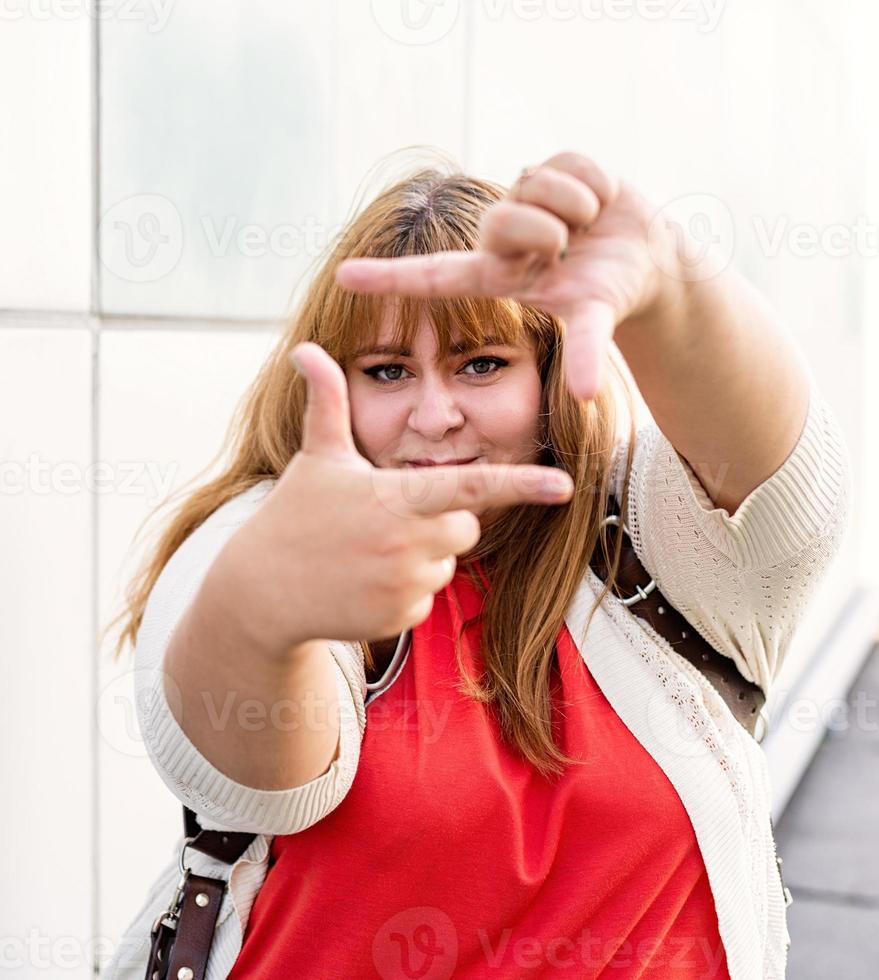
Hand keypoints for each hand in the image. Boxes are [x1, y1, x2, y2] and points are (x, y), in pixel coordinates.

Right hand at [219, 342, 574, 649]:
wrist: (261, 591)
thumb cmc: (294, 513)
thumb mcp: (316, 456)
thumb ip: (327, 401)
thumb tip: (305, 347)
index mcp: (397, 496)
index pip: (471, 487)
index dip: (522, 484)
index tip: (566, 486)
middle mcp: (408, 543)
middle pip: (465, 526)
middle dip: (440, 519)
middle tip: (389, 517)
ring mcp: (405, 586)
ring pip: (446, 562)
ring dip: (421, 555)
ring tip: (369, 551)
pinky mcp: (400, 619)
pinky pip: (426, 598)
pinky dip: (404, 590)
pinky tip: (364, 582)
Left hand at [335, 152, 673, 400]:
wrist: (645, 259)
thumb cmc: (606, 293)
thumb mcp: (592, 321)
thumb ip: (586, 353)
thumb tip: (585, 395)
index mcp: (494, 273)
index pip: (433, 276)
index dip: (390, 278)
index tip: (343, 279)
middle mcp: (500, 233)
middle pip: (503, 219)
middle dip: (547, 233)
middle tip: (568, 248)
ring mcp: (523, 196)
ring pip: (540, 185)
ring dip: (580, 209)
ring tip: (588, 228)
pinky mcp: (551, 163)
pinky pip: (573, 164)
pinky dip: (599, 186)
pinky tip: (601, 205)